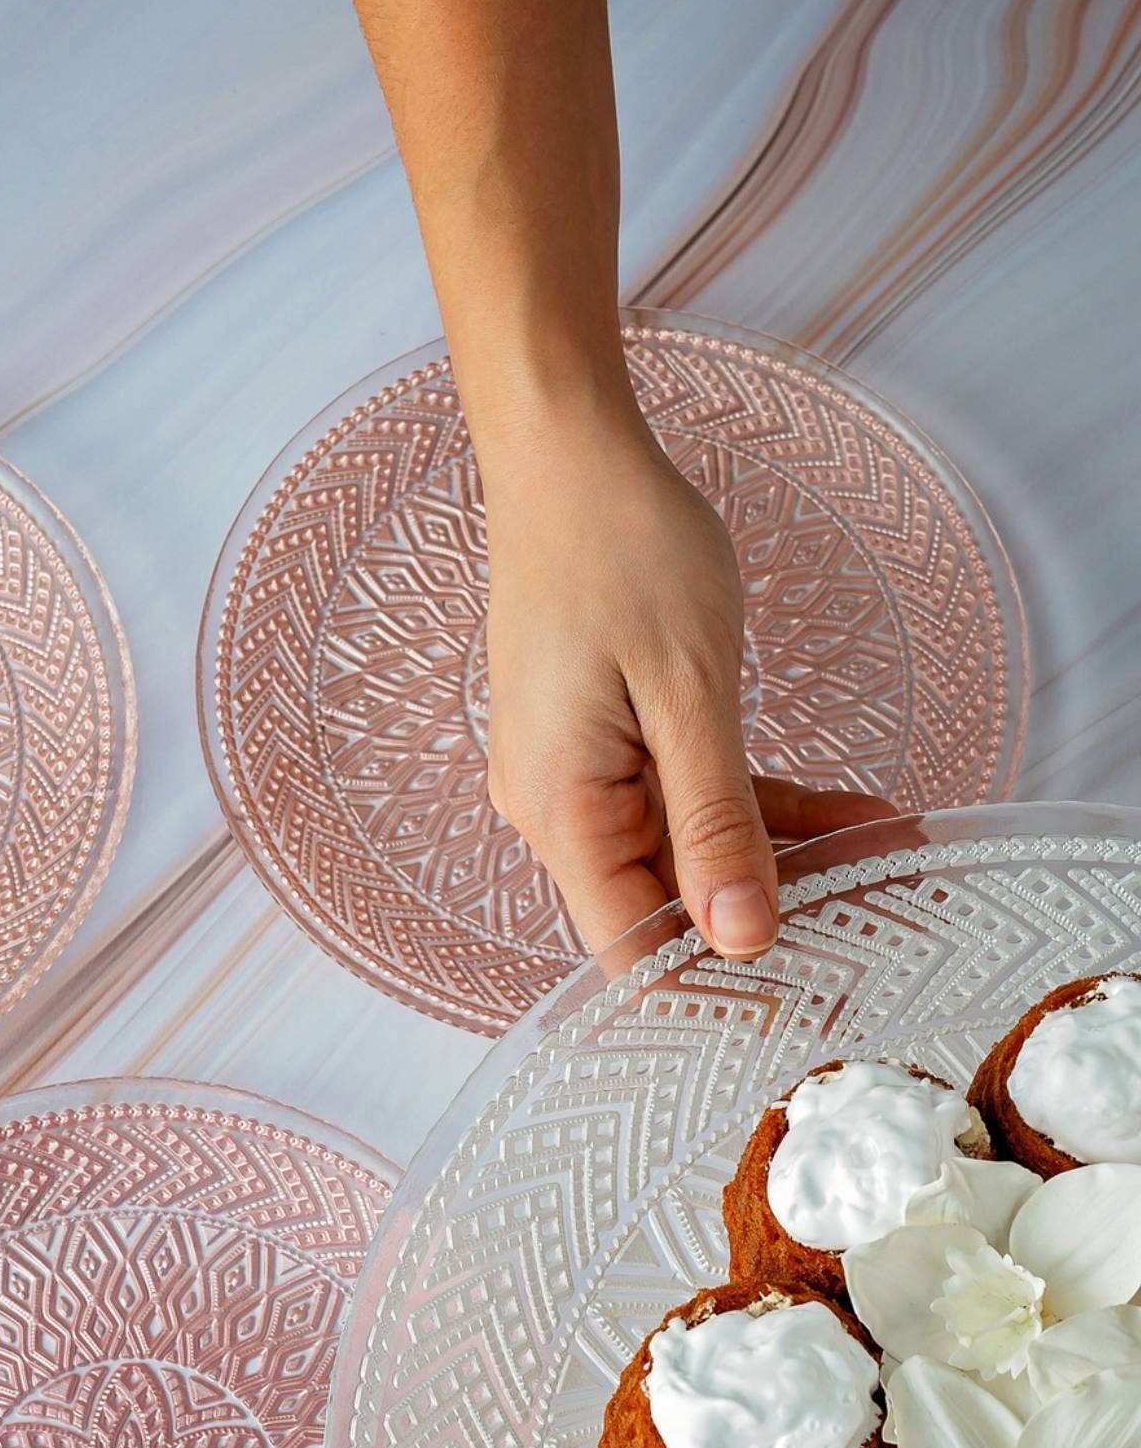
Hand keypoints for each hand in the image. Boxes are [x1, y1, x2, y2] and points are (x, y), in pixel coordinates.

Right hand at [483, 411, 898, 957]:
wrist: (567, 454)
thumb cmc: (623, 550)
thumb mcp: (690, 692)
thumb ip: (715, 824)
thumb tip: (741, 939)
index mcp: (562, 809)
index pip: (634, 947)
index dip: (720, 984)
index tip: (817, 993)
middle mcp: (557, 808)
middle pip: (666, 903)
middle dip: (778, 912)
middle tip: (888, 908)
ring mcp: (579, 776)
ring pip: (687, 852)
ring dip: (784, 855)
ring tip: (890, 845)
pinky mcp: (603, 744)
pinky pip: (684, 798)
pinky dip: (756, 806)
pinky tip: (846, 809)